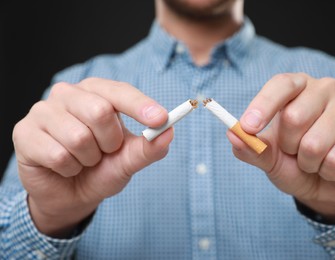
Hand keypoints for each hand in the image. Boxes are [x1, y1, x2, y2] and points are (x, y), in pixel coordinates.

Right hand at [12, 77, 172, 236]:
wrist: (70, 194)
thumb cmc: (101, 169)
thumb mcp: (128, 161)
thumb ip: (148, 148)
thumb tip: (169, 132)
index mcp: (97, 92)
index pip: (120, 92)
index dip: (141, 105)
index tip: (161, 119)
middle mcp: (68, 94)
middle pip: (99, 111)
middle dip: (109, 142)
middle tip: (103, 151)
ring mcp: (43, 111)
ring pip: (78, 136)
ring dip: (88, 159)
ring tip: (83, 160)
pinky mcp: (24, 132)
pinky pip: (57, 155)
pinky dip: (69, 169)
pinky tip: (64, 167)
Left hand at [227, 73, 334, 222]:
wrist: (324, 185)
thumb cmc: (293, 163)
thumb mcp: (268, 157)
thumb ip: (250, 148)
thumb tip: (232, 135)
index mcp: (296, 88)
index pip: (281, 85)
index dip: (263, 106)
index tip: (248, 128)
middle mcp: (323, 89)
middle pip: (294, 116)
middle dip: (288, 147)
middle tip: (295, 151)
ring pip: (315, 143)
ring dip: (308, 163)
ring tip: (314, 161)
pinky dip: (328, 171)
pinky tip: (332, 166)